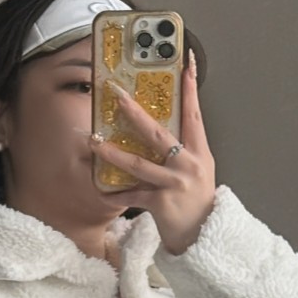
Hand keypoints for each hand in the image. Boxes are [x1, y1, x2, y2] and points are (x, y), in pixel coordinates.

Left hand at [89, 50, 216, 255]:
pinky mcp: (162, 203)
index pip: (194, 113)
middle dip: (135, 113)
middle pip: (159, 134)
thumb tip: (157, 128)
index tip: (184, 61)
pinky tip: (104, 191)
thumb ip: (182, 149)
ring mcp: (175, 184)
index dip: (189, 87)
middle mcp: (188, 164)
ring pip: (139, 164)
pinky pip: (134, 195)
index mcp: (199, 151)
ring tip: (94, 142)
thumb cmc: (196, 201)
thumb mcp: (197, 169)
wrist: (203, 236)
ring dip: (114, 153)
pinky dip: (118, 194)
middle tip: (117, 96)